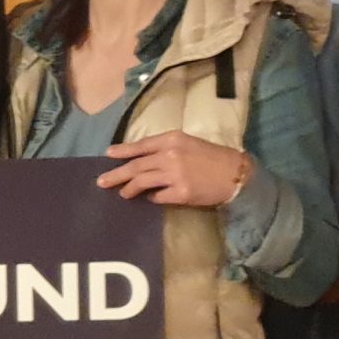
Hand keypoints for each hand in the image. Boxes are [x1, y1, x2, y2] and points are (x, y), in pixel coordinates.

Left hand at [96, 132, 250, 206]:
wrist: (236, 173)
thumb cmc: (213, 157)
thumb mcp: (188, 144)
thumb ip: (166, 149)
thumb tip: (143, 161)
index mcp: (172, 139)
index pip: (141, 145)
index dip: (123, 151)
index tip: (108, 154)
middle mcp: (171, 155)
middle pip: (136, 165)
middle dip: (116, 174)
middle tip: (102, 182)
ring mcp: (175, 174)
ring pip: (142, 181)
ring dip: (129, 189)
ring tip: (123, 193)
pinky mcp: (181, 192)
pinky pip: (158, 197)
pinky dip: (151, 198)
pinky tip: (150, 199)